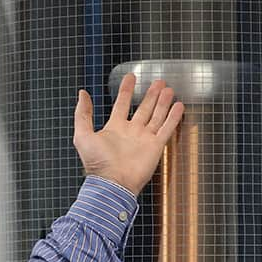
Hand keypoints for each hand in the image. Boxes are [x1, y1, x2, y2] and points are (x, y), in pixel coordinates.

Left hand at [73, 73, 184, 195]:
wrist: (113, 183)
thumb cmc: (97, 163)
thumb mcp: (82, 135)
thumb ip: (83, 114)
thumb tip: (82, 94)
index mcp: (114, 128)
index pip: (122, 104)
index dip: (126, 90)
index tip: (131, 77)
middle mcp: (131, 132)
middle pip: (143, 108)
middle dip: (150, 94)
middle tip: (158, 82)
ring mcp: (144, 139)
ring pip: (156, 115)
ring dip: (163, 102)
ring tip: (168, 89)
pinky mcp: (155, 147)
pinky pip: (166, 129)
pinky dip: (173, 117)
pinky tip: (178, 106)